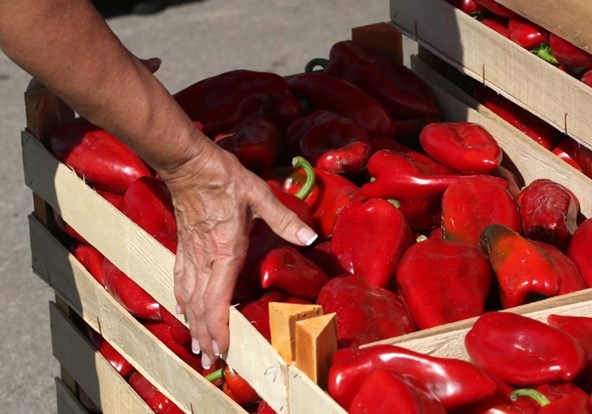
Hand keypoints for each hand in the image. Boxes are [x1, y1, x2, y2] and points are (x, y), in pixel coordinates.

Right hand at [162, 138, 316, 368]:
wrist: (189, 164)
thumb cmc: (226, 179)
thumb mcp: (260, 196)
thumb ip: (285, 220)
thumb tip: (311, 236)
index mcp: (226, 250)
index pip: (218, 299)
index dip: (219, 327)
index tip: (222, 349)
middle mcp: (205, 259)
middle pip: (201, 306)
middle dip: (206, 336)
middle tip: (210, 362)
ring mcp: (191, 254)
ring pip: (188, 297)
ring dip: (192, 324)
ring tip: (197, 345)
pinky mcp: (183, 246)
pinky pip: (179, 281)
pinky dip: (181, 301)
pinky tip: (182, 310)